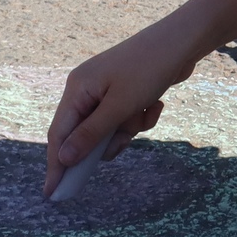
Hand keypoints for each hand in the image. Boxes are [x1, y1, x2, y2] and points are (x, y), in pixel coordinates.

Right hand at [44, 19, 201, 196]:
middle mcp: (87, 90)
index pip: (59, 135)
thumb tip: (62, 158)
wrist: (183, 42)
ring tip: (145, 110)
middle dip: (109, 140)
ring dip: (130, 129)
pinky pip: (126, 120)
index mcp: (77, 89)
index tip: (53, 194)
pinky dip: (141, 118)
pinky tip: (156, 104)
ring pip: (110, 131)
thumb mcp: (119, 107)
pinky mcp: (125, 93)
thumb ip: (90, 135)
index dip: (55, 165)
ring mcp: (106, 91)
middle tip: (126, 137)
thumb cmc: (148, 70)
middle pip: (86, 135)